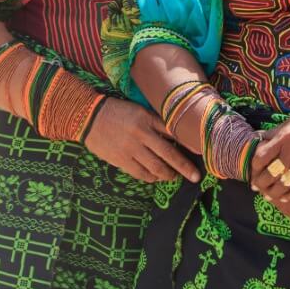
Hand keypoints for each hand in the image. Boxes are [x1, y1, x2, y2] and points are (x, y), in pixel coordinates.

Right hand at [83, 97, 199, 183]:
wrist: (89, 117)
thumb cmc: (118, 111)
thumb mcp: (139, 111)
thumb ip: (156, 122)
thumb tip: (175, 137)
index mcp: (147, 119)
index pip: (173, 132)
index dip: (188, 144)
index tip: (200, 152)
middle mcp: (141, 134)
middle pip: (168, 154)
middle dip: (184, 167)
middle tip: (196, 176)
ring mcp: (130, 149)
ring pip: (155, 167)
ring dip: (168, 174)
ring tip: (175, 177)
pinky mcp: (120, 160)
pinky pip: (140, 173)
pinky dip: (151, 177)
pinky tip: (157, 177)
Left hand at [250, 102, 289, 202]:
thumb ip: (277, 133)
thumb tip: (261, 141)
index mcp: (284, 137)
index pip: (260, 158)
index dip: (254, 168)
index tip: (253, 173)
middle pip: (269, 174)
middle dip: (260, 184)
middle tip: (257, 188)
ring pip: (282, 185)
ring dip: (273, 193)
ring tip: (269, 195)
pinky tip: (286, 197)